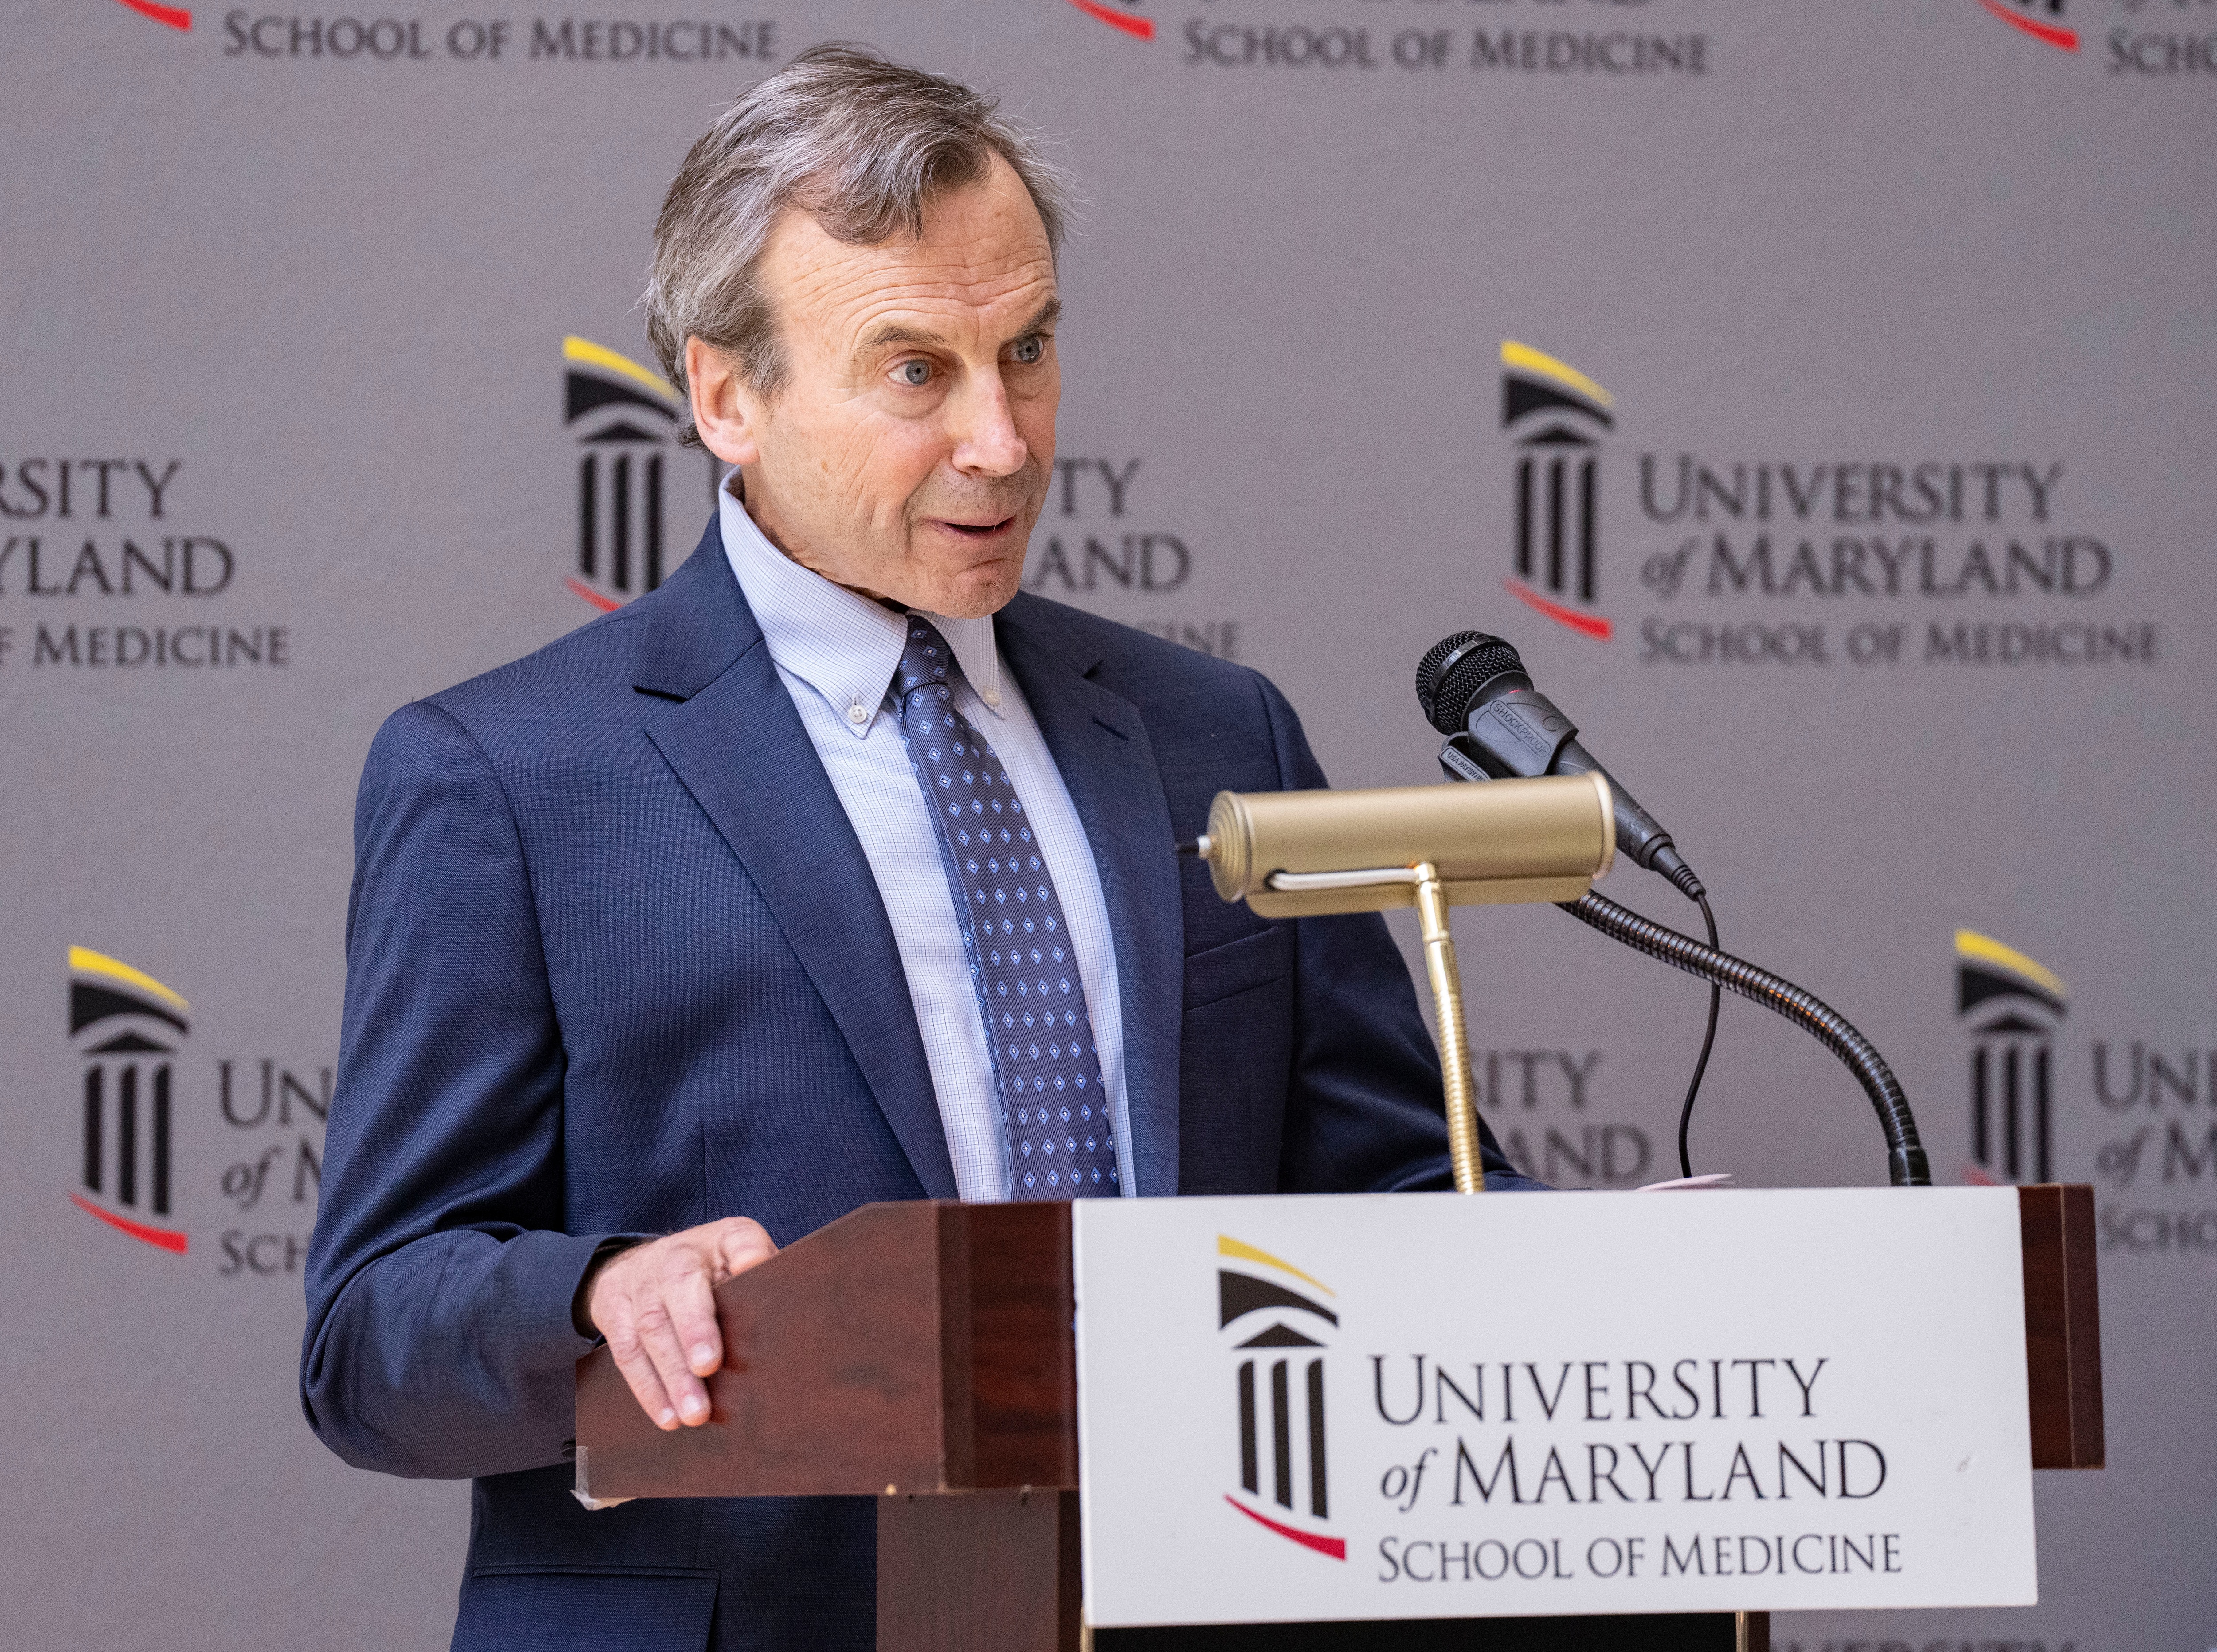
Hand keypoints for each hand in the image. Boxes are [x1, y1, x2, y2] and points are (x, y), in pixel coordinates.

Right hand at [585, 1217, 775, 1429]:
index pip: (735, 1240)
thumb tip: (770, 1282)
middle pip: (680, 1289)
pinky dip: (647, 1388)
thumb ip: (760, 1265)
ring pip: (650, 1327)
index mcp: (717, 1239)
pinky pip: (627, 1353)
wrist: (645, 1263)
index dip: (744, 1257)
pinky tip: (668, 1417)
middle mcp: (673, 1256)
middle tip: (709, 1369)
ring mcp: (638, 1283)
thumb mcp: (743, 1253)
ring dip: (671, 1375)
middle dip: (693, 1331)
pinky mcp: (614, 1312)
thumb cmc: (711, 1268)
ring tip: (694, 1414)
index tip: (750, 1280)